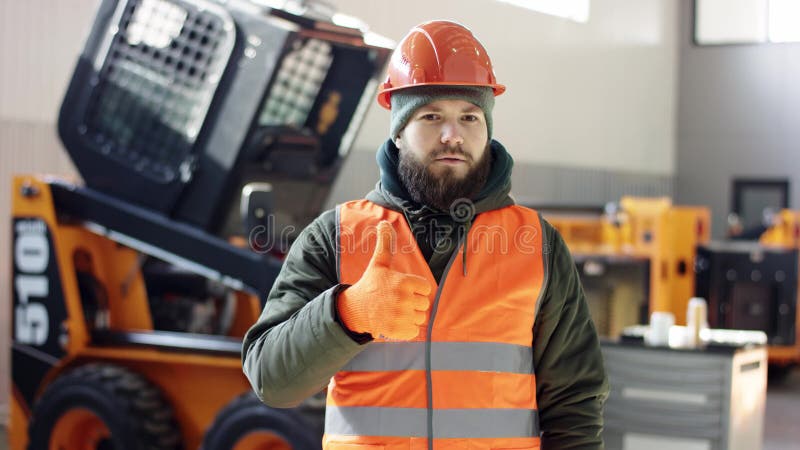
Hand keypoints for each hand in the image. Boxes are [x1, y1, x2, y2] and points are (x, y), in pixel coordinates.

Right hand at [337, 220, 431, 339]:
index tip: (402, 289)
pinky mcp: (398, 330)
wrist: (355, 309)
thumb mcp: (379, 263)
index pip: (426, 288)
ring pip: (420, 317)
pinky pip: (414, 331)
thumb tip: (384, 223)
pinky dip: (407, 329)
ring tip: (395, 310)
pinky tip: (394, 321)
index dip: (416, 289)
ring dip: (410, 316)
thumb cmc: (371, 284)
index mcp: (403, 282)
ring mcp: (401, 316)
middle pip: (424, 303)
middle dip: (413, 303)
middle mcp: (404, 299)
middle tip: (397, 300)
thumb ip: (386, 244)